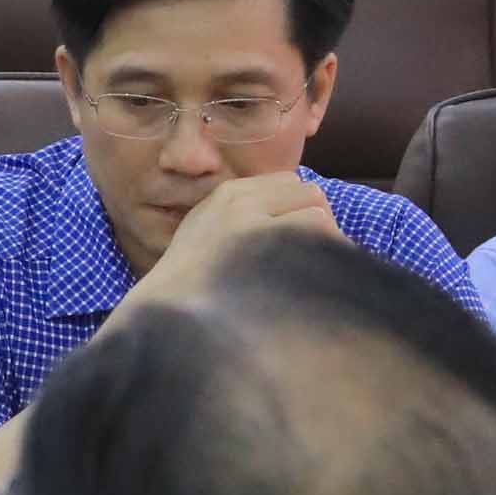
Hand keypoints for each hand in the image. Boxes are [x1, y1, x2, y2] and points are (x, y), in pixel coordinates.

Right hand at [125, 171, 339, 312]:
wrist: (169, 313)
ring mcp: (256, 228)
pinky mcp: (271, 254)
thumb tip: (303, 213)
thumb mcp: (208, 228)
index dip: (300, 207)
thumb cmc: (193, 282)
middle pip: (311, 194)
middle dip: (319, 222)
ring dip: (325, 243)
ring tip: (311, 270)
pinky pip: (320, 244)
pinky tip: (310, 281)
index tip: (295, 236)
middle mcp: (243, 203)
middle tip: (312, 255)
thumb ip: (246, 213)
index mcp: (228, 195)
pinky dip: (324, 261)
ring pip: (321, 217)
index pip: (288, 182)